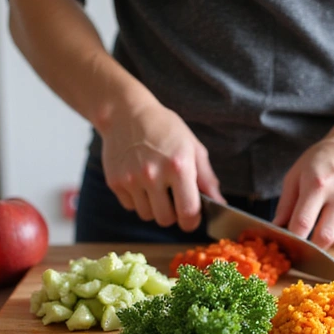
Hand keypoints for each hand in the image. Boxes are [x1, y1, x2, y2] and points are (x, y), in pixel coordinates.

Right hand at [100, 102, 223, 231]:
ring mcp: (131, 179)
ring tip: (156, 187)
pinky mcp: (114, 182)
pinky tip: (140, 181)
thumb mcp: (192, 147)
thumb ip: (207, 178)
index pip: (188, 212)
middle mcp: (153, 175)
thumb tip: (219, 203)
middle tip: (173, 200)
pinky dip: (137, 200)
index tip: (192, 218)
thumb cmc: (164, 128)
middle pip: (165, 220)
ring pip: (146, 215)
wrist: (126, 112)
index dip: (192, 221)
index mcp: (178, 166)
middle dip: (172, 215)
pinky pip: (130, 206)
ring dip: (154, 208)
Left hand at [272, 126, 333, 248]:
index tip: (288, 242)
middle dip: (311, 247)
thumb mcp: (296, 174)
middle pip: (324, 238)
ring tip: (323, 230)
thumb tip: (276, 229)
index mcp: (318, 184)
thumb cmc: (322, 161)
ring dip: (329, 244)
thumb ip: (285, 204)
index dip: (293, 238)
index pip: (302, 223)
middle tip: (305, 241)